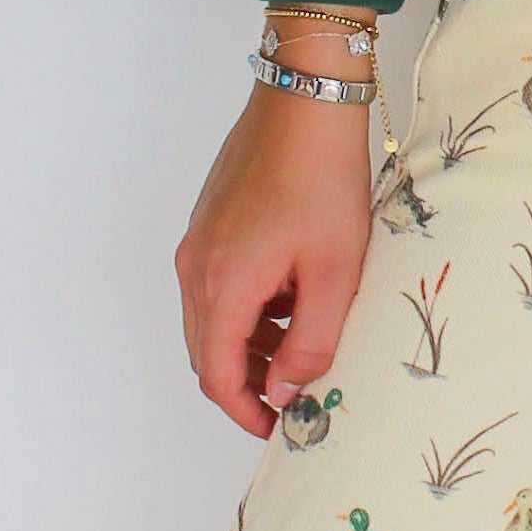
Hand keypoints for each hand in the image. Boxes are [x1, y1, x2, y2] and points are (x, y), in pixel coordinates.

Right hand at [175, 85, 378, 437]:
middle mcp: (196, 268)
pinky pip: (217, 286)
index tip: (278, 428)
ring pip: (212, 320)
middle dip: (247, 382)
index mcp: (223, 285)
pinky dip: (247, 309)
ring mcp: (198, 243)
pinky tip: (293, 295)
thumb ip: (310, 341)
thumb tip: (286, 390)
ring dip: (249, 344)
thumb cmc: (324, 179)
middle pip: (207, 351)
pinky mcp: (208, 225)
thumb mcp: (336, 272)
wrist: (303, 102)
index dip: (245, 412)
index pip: (217, 375)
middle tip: (294, 396)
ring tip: (303, 344)